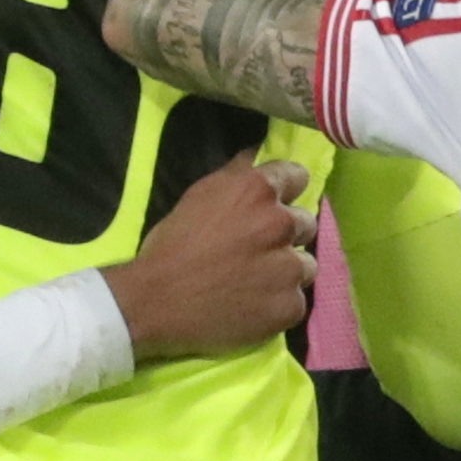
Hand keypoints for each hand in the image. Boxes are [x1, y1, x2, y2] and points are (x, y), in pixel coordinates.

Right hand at [103, 154, 318, 360]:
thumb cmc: (171, 245)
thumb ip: (235, 174)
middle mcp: (281, 225)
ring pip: (306, 265)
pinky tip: (254, 307)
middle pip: (305, 224)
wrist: (155, 301)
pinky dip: (279, 305)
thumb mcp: (199, 196)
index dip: (287, 191)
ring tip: (256, 283)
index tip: (275, 204)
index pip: (298, 177)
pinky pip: (296, 302)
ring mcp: (289, 269)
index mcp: (258, 192)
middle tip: (257, 250)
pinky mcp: (289, 307)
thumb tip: (257, 153)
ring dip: (287, 272)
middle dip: (285, 235)